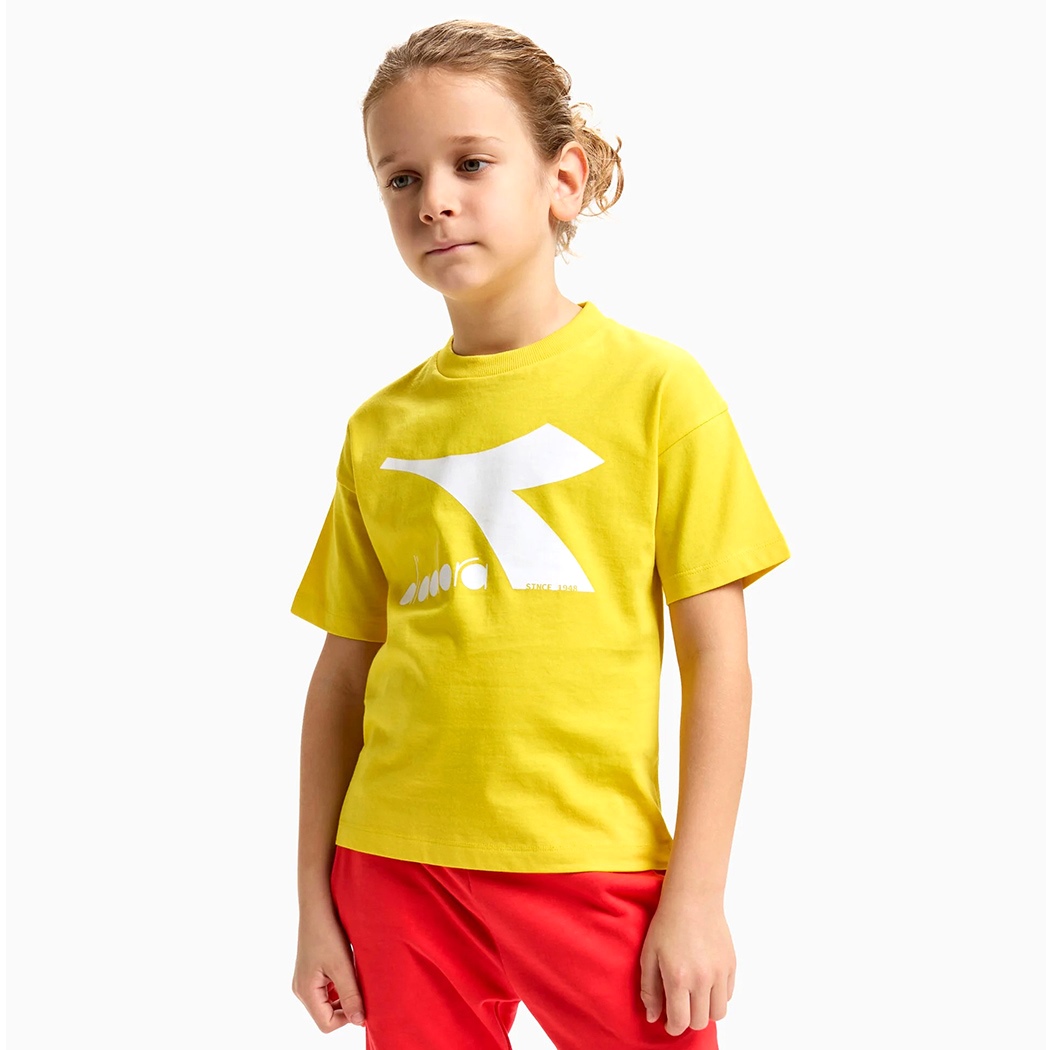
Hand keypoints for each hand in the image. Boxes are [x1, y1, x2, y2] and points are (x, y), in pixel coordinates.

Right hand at [291, 907, 366, 1031]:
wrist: (318, 906)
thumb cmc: (328, 933)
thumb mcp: (342, 965)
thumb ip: (351, 995)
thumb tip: (359, 1022)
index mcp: (306, 992)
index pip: (326, 1024)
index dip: (347, 1017)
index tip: (362, 999)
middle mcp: (301, 990)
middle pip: (326, 1015)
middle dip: (346, 1005)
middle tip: (361, 986)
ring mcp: (305, 981)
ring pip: (327, 1002)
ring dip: (344, 994)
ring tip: (354, 975)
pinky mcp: (310, 973)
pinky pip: (326, 990)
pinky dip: (339, 985)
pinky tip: (348, 969)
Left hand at [638, 894, 734, 1035]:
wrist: (693, 898)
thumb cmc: (667, 923)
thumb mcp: (649, 954)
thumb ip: (649, 989)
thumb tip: (653, 1017)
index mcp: (678, 977)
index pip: (680, 1021)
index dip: (673, 1027)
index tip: (669, 1023)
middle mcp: (702, 978)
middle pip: (700, 1021)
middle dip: (687, 1020)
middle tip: (679, 1007)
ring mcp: (719, 972)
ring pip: (718, 1013)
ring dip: (705, 1011)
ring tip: (693, 997)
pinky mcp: (731, 965)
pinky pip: (728, 995)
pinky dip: (717, 996)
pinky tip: (705, 983)